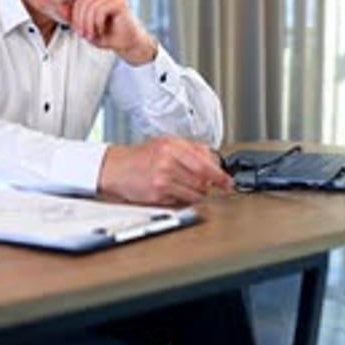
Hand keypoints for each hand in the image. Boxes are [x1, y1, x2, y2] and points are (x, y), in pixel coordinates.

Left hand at [71, 0, 156, 64]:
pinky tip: (100, 31)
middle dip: (79, 21)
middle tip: (83, 35)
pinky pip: (99, 10)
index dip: (72, 14)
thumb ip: (74, 15)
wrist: (128, 44)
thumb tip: (58, 6)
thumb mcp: (85, 25)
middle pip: (81, 1)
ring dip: (87, 24)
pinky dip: (96, 24)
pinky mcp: (120, 1)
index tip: (76, 29)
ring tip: (90, 36)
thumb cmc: (107, 34)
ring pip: (89, 6)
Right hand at [99, 137, 233, 204]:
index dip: (220, 175)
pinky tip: (176, 190)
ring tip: (188, 185)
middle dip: (210, 185)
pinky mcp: (157, 196)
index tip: (227, 181)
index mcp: (172, 146)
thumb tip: (214, 161)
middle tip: (212, 185)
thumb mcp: (166, 143)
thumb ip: (191, 149)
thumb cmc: (141, 156)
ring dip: (198, 193)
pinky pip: (182, 201)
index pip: (204, 163)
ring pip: (195, 193)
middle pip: (202, 180)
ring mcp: (162, 180)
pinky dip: (184, 198)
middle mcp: (167, 162)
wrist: (116, 168)